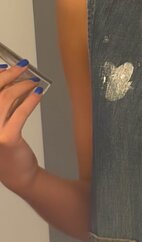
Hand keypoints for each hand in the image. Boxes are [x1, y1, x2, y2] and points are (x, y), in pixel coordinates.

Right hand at [0, 64, 42, 196]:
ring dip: (22, 86)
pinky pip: (20, 112)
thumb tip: (8, 78)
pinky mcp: (6, 138)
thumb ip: (1, 104)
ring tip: (33, 82)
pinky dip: (30, 100)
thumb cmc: (6, 148)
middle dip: (9, 75)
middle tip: (22, 68)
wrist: (17, 175)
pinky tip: (38, 94)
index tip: (5, 67)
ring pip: (6, 98)